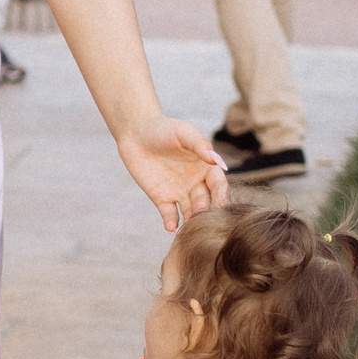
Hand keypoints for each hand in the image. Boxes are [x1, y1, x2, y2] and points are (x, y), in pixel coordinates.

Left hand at [117, 115, 227, 231]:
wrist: (135, 132)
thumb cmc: (163, 128)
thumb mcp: (183, 133)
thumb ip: (200, 145)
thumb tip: (218, 161)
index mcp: (206, 168)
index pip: (219, 186)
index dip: (221, 195)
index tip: (222, 205)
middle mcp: (196, 183)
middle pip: (206, 202)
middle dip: (207, 213)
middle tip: (206, 223)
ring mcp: (179, 192)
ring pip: (190, 211)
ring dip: (191, 221)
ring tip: (190, 230)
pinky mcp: (161, 198)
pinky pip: (169, 213)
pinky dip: (171, 221)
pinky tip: (171, 227)